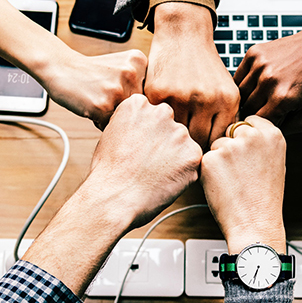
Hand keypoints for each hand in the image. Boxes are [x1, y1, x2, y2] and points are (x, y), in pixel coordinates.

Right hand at [45, 49, 146, 127]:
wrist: (60, 67)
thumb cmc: (90, 71)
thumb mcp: (121, 65)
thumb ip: (140, 82)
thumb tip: (157, 115)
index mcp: (139, 61)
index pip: (150, 94)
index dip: (134, 98)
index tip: (119, 90)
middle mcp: (132, 73)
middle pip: (140, 108)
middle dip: (125, 109)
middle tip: (106, 96)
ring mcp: (118, 89)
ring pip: (127, 119)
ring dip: (113, 116)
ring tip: (98, 100)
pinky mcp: (103, 105)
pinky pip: (110, 126)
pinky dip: (100, 122)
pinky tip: (91, 106)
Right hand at [86, 94, 201, 228]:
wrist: (114, 198)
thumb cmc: (108, 172)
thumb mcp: (111, 134)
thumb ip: (133, 124)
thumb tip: (145, 128)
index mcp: (139, 104)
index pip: (151, 115)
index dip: (144, 135)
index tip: (136, 149)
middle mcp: (162, 112)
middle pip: (169, 127)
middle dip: (162, 143)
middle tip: (147, 164)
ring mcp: (179, 133)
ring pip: (182, 144)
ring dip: (174, 157)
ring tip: (153, 174)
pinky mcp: (193, 154)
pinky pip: (192, 162)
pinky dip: (182, 173)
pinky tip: (164, 181)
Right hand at [146, 2, 239, 147]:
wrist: (184, 34)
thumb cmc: (204, 66)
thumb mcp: (225, 89)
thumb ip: (225, 118)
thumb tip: (220, 152)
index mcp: (227, 100)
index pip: (218, 140)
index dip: (209, 149)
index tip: (201, 150)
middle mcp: (206, 99)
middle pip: (198, 141)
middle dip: (190, 146)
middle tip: (183, 147)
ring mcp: (181, 96)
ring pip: (176, 133)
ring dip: (172, 136)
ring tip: (170, 136)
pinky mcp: (158, 93)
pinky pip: (158, 120)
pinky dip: (157, 122)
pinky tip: (158, 121)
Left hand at [200, 116, 285, 253]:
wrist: (255, 223)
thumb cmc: (264, 198)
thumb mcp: (274, 162)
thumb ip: (260, 142)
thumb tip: (242, 130)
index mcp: (272, 134)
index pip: (249, 121)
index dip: (244, 137)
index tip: (248, 154)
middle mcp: (252, 136)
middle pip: (231, 130)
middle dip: (231, 147)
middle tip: (240, 173)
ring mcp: (230, 146)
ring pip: (216, 145)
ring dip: (219, 160)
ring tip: (234, 182)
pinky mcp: (211, 159)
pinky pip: (205, 160)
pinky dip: (209, 172)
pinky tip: (223, 187)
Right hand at [234, 24, 301, 133]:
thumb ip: (288, 130)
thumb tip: (266, 135)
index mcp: (282, 99)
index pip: (257, 124)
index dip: (261, 127)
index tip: (266, 124)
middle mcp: (268, 81)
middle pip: (246, 109)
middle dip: (254, 114)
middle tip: (264, 112)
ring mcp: (259, 65)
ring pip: (239, 94)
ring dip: (247, 99)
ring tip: (261, 98)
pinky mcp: (254, 53)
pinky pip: (238, 76)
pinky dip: (244, 83)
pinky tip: (257, 84)